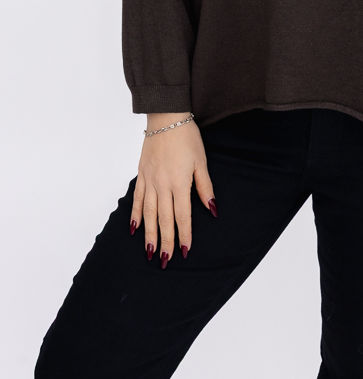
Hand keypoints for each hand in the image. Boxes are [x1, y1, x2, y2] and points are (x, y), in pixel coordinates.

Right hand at [130, 113, 215, 266]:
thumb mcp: (201, 161)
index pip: (182, 216)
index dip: (184, 235)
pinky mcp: (141, 175)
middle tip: (165, 261)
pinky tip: (135, 229)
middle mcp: (162, 185)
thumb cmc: (187, 137)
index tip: (185, 251)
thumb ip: (205, 187)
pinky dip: (136, 215)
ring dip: (149, 234)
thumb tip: (212, 209)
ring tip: (150, 252)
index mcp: (179, 183)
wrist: (166, 117)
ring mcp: (150, 181)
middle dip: (165, 241)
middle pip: (164, 219)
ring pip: (149, 214)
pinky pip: (138, 199)